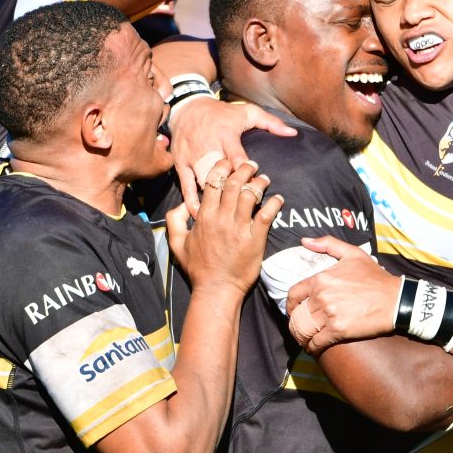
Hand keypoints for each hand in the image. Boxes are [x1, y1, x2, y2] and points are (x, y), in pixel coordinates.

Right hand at [166, 159, 282, 297]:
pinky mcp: (255, 239)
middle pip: (234, 183)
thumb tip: (182, 204)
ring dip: (260, 183)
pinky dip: (274, 204)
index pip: (213, 182)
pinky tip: (278, 199)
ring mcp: (239, 228)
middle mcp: (221, 219)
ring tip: (265, 179)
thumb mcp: (176, 243)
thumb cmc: (198, 268)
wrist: (216, 289)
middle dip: (244, 169)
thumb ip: (174, 220)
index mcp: (204, 216)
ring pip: (251, 195)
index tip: (229, 163)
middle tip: (252, 165)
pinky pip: (266, 215)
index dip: (222, 167)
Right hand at [168, 99, 296, 215]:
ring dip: (216, 198)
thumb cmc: (222, 112)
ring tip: (226, 213)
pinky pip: (186, 186)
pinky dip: (192, 201)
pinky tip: (199, 214)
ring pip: (204, 182)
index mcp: (226, 134)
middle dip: (232, 189)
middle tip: (243, 205)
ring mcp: (193, 157)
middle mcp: (208, 147)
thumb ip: (271, 122)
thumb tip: (293, 133)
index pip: (237, 157)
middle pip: (221, 173)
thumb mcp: (247, 111)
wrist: (187, 107)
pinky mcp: (181, 164)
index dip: (247, 173)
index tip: (257, 184)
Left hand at [285, 236, 400, 353]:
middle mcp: (321, 296)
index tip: (294, 310)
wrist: (395, 299)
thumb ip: (327, 244)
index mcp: (321, 279)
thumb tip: (304, 241)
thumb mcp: (353, 253)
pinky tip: (314, 347)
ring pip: (304, 329)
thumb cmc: (375, 277)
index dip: (291, 304)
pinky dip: (312, 347)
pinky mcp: (338, 330)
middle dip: (296, 322)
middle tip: (299, 326)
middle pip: (297, 314)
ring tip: (305, 338)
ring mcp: (329, 314)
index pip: (294, 294)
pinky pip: (316, 342)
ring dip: (302, 336)